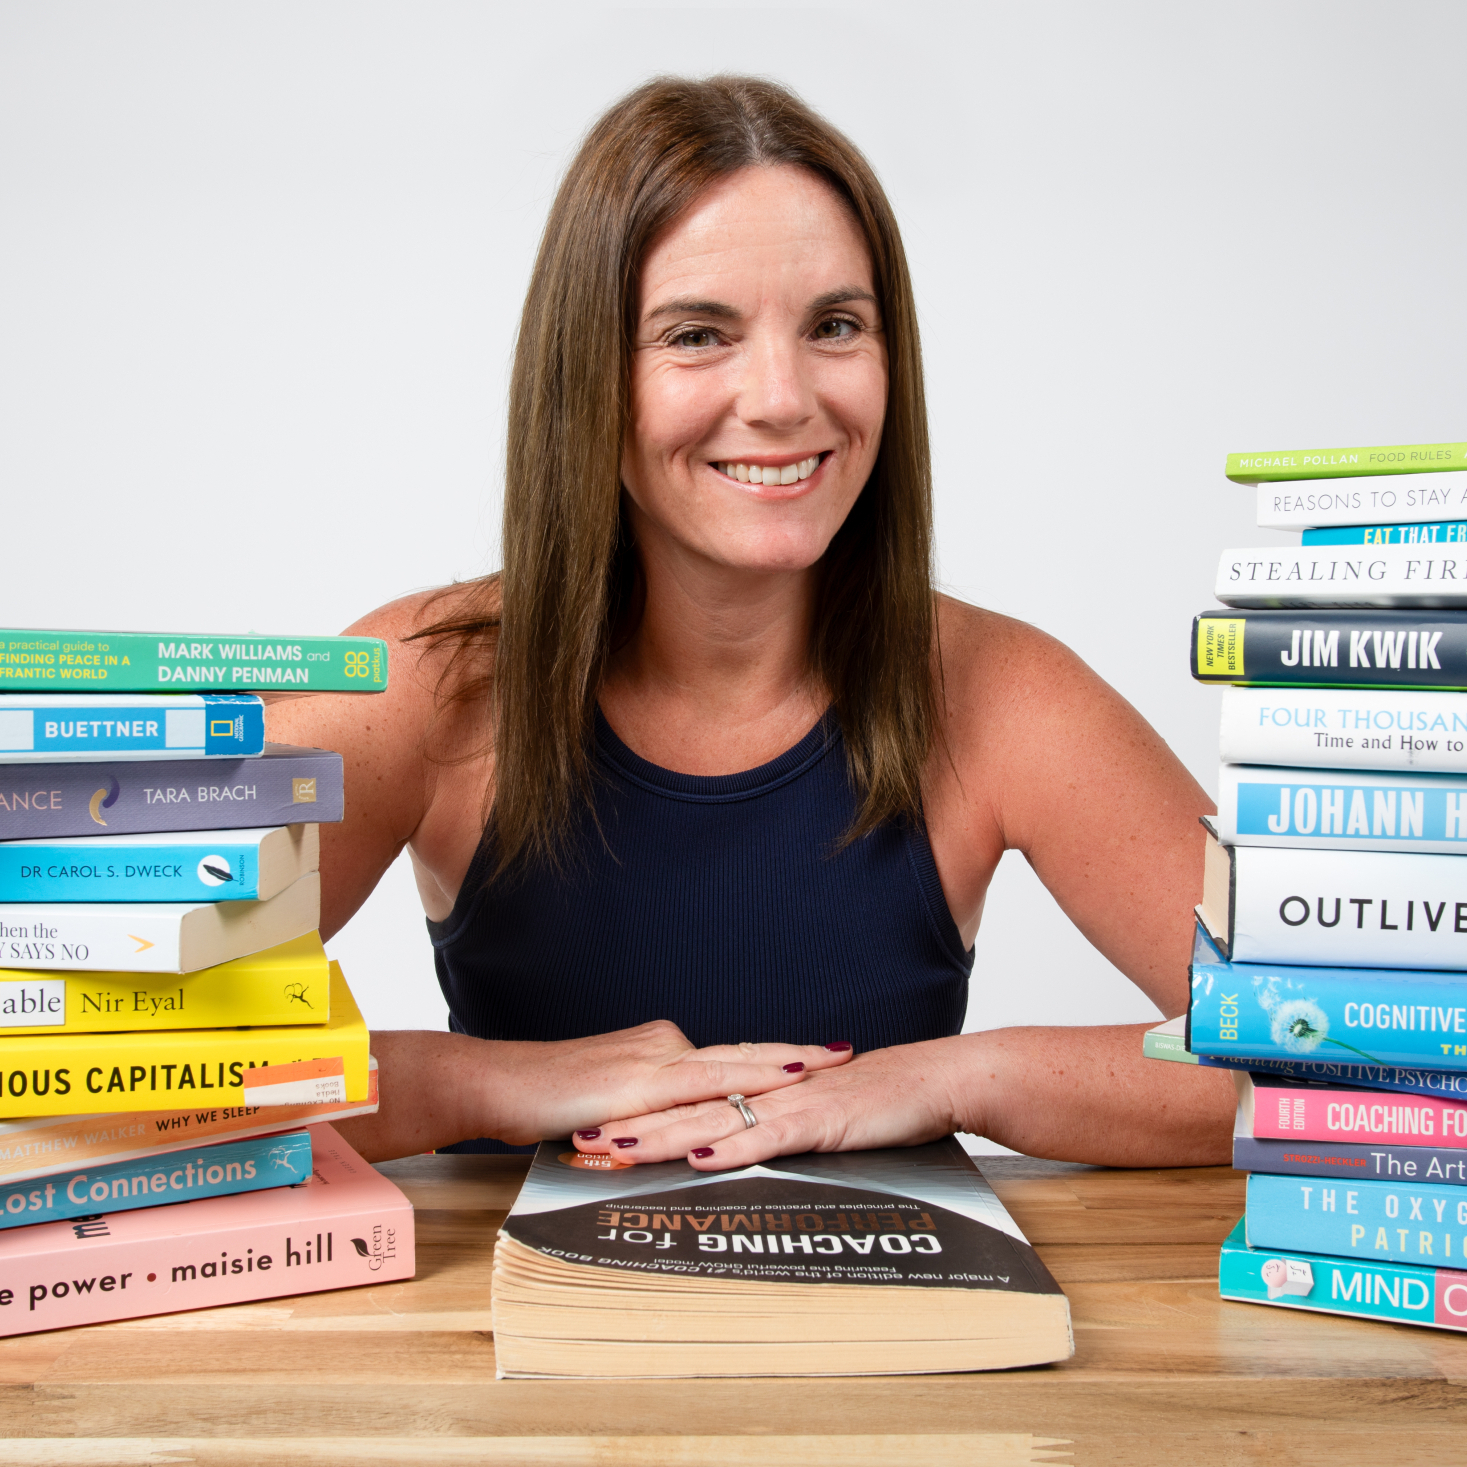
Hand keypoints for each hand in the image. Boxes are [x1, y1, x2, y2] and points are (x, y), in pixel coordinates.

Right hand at [481, 1020, 855, 1144]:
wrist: (493, 1084)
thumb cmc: (538, 1099)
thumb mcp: (602, 1108)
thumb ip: (640, 1114)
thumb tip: (666, 1132)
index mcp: (658, 1051)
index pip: (728, 1057)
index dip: (771, 1058)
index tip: (811, 1058)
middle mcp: (664, 1047)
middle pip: (744, 1051)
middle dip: (797, 1054)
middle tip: (845, 1050)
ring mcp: (655, 1060)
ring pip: (736, 1061)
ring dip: (787, 1063)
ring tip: (830, 1062)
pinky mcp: (641, 1083)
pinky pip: (707, 1084)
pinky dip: (751, 1083)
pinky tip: (783, 1085)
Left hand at [572, 1038, 966, 1166]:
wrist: (938, 1079)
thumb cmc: (885, 1102)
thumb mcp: (821, 1120)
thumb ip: (780, 1130)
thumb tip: (745, 1148)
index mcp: (765, 1090)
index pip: (693, 1101)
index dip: (646, 1113)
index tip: (599, 1125)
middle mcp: (769, 1091)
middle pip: (690, 1108)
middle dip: (635, 1124)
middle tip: (583, 1136)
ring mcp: (793, 1104)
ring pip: (717, 1120)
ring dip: (666, 1135)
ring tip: (617, 1147)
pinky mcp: (822, 1120)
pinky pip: (771, 1136)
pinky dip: (734, 1148)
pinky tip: (701, 1158)